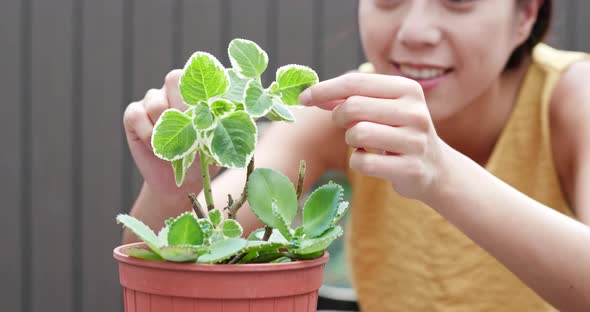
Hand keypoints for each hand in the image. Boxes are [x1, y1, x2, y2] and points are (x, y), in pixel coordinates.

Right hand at [123, 70, 219, 200]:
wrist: (180, 182)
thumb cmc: (203, 159)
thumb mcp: (215, 141)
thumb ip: (218, 123)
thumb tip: (226, 110)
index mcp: (198, 93)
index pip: (198, 77)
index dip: (200, 94)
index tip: (204, 117)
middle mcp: (175, 90)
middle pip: (173, 79)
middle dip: (181, 107)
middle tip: (188, 132)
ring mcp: (153, 100)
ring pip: (155, 101)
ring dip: (165, 128)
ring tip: (173, 147)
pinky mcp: (134, 114)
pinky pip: (136, 114)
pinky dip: (146, 134)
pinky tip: (155, 147)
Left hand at [299, 73, 448, 200]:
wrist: (436, 169)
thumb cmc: (398, 132)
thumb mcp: (383, 108)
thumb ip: (351, 98)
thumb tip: (312, 94)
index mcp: (407, 88)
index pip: (355, 82)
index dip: (324, 89)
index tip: (303, 98)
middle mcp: (415, 111)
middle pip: (353, 107)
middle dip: (339, 117)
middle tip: (344, 125)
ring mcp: (415, 141)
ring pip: (357, 134)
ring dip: (350, 141)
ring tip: (363, 143)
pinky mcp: (410, 169)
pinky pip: (363, 163)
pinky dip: (358, 162)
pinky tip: (371, 160)